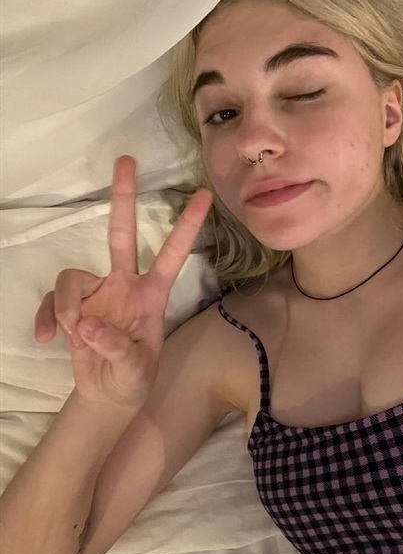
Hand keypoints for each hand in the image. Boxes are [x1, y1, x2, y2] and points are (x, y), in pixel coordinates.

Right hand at [34, 156, 212, 408]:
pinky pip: (52, 299)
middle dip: (124, 197)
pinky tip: (47, 339)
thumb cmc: (133, 377)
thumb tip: (88, 325)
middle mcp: (124, 283)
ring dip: (67, 306)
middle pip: (121, 234)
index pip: (172, 255)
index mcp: (151, 294)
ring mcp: (96, 292)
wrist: (107, 393)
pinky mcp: (72, 305)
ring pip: (72, 277)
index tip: (204, 195)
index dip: (187, 226)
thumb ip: (117, 348)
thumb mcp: (135, 369)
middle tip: (127, 159)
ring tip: (72, 336)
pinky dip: (47, 317)